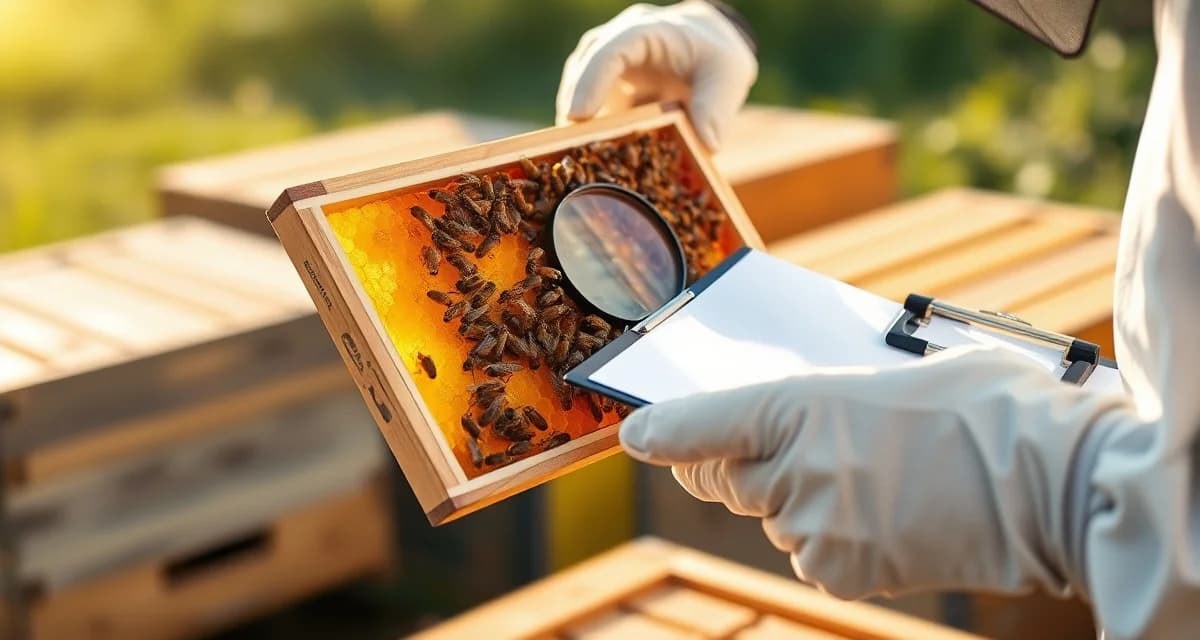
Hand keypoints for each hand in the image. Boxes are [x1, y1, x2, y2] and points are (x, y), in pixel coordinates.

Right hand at [555, 1, 756, 149]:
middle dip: (575, 105)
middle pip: (584, 67)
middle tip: (571, 144)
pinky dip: (589, 131)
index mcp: (647, 31)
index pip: (611, 50)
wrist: (711, 49)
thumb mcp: (729, 74)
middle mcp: (619, 42)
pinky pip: (590, 107)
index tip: (578, 116)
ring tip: (578, 154)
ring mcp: (608, 65)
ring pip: (578, 86)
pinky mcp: (606, 89)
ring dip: (577, 120)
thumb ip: (717, 107)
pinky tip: (593, 158)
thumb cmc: (718, 55)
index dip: (591, 81)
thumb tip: (707, 144)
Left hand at [620, 347, 1116, 598]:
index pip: (701, 422)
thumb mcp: (900, 371)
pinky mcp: (841, 574)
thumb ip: (827, 401)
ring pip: (776, 521)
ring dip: (804, 506)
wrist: (1058, 482)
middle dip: (744, 469)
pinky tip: (893, 520)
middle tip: (795, 455)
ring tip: (881, 482)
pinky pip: (813, 558)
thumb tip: (800, 418)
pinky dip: (838, 544)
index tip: (636, 435)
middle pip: (725, 482)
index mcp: (802, 403)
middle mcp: (793, 468)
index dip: (664, 430)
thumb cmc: (989, 408)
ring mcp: (814, 528)